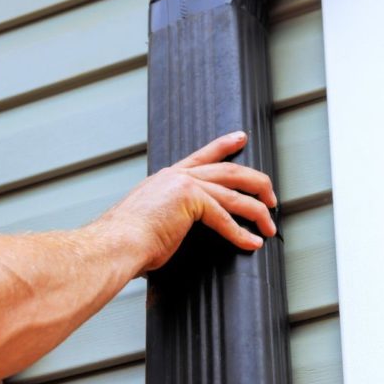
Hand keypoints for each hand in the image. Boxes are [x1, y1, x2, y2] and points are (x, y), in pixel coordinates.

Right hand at [88, 131, 277, 273]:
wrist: (111, 245)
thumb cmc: (124, 243)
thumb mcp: (149, 223)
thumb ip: (167, 220)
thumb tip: (169, 236)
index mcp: (166, 179)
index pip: (202, 156)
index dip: (224, 145)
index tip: (240, 138)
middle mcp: (176, 176)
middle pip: (229, 170)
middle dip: (255, 181)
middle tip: (271, 194)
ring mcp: (183, 185)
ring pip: (234, 192)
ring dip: (257, 211)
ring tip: (269, 226)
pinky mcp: (190, 201)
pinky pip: (225, 218)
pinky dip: (241, 234)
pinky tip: (252, 242)